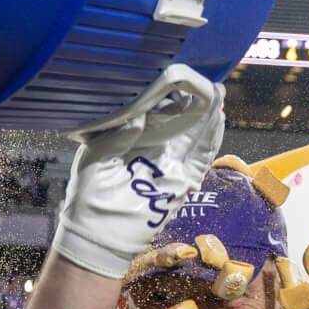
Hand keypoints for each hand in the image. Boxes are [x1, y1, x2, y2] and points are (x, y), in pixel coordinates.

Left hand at [53, 70, 224, 279]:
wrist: (99, 235)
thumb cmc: (90, 197)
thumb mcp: (97, 157)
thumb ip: (118, 135)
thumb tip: (140, 113)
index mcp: (131, 138)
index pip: (153, 109)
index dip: (166, 91)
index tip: (175, 73)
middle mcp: (153, 148)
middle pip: (178, 118)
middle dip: (192, 98)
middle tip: (203, 78)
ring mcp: (169, 164)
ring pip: (194, 134)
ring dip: (206, 114)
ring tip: (216, 92)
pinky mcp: (181, 182)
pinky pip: (200, 158)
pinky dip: (210, 139)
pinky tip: (217, 119)